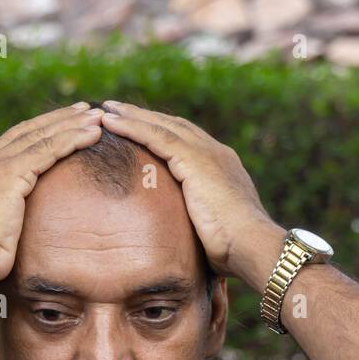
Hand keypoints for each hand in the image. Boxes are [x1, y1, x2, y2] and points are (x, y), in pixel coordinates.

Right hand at [0, 103, 105, 286]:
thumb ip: (1, 221)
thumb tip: (12, 233)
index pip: (14, 142)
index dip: (40, 131)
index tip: (63, 124)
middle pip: (29, 130)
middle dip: (59, 119)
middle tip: (85, 109)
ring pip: (42, 136)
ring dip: (72, 124)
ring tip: (98, 117)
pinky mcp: (9, 173)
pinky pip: (48, 150)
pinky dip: (73, 139)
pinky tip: (93, 134)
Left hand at [97, 100, 279, 280]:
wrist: (251, 245)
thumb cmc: (236, 251)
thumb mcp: (214, 231)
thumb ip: (199, 224)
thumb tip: (183, 242)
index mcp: (222, 167)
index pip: (187, 142)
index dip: (162, 133)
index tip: (141, 129)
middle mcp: (215, 153)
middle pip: (173, 126)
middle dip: (145, 117)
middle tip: (117, 108)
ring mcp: (205, 153)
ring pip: (161, 126)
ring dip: (132, 116)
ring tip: (107, 108)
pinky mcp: (193, 159)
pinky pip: (155, 136)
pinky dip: (132, 126)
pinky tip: (111, 121)